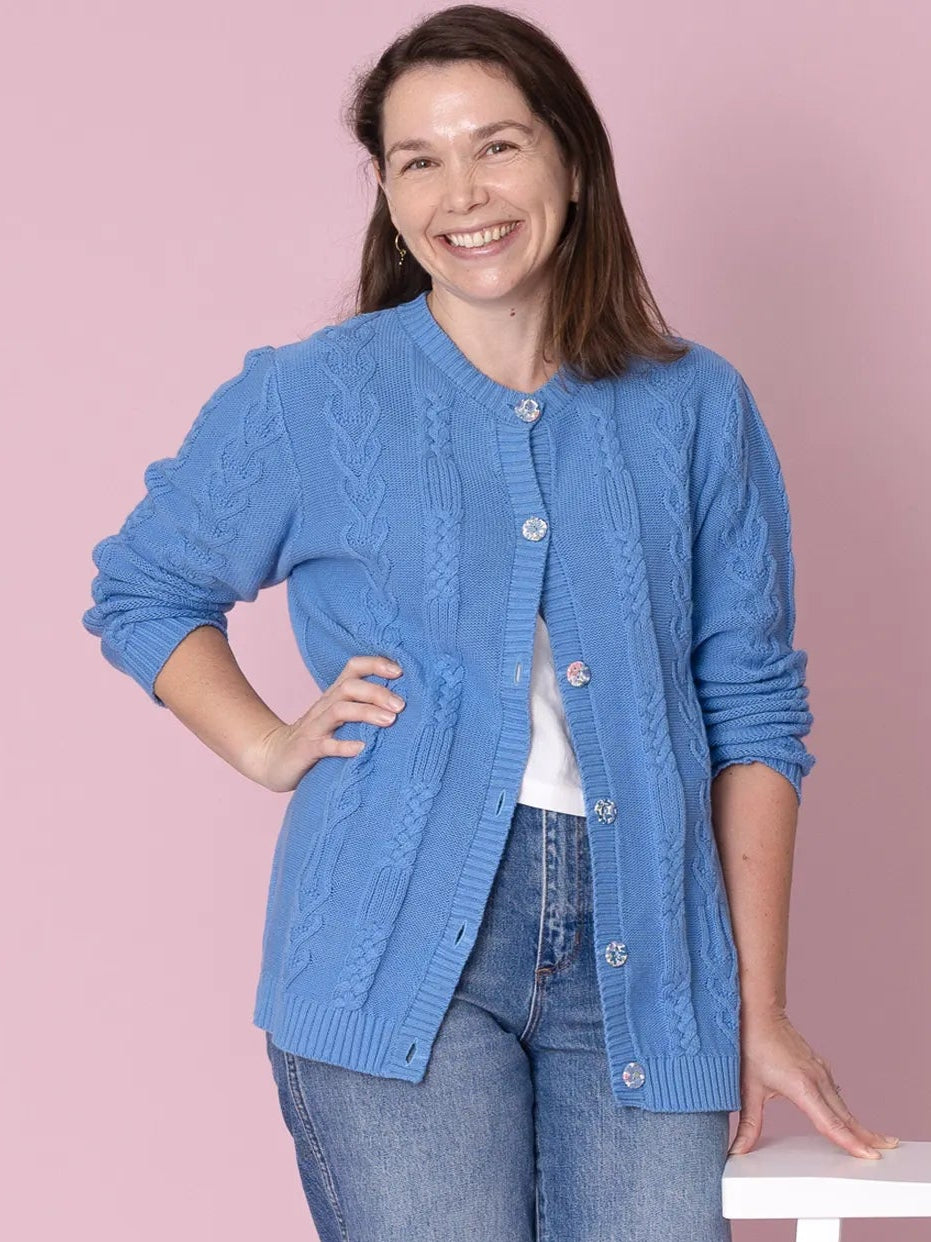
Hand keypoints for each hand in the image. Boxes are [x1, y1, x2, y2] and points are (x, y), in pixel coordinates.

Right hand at [245, 655, 404, 791]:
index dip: (376, 664)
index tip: (400, 671)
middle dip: (377, 692)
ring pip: (339, 711)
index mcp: (334, 695)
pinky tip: (362, 748)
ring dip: (366, 713)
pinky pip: (326, 745)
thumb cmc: (316, 737)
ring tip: (390, 721)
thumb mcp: (338, 718)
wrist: (273, 758)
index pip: (353, 667)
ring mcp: (314, 727)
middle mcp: (324, 706)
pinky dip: (344, 746)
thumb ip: (362, 707)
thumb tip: (402, 703)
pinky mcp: (307, 750)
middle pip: (349, 687)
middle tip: (401, 705)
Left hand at [728, 1009, 899, 1158]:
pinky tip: (849, 1118)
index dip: (850, 1142)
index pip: (829, 1123)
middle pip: (845, 1116)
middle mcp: (817, 1079)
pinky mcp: (819, 1067)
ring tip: (875, 1140)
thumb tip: (738, 1149)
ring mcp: (820, 1071)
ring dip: (858, 1123)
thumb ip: (748, 1123)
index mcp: (802, 1087)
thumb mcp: (748, 1089)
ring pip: (843, 1104)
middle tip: (885, 1151)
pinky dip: (846, 1110)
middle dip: (866, 1136)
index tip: (869, 1155)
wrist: (760, 1014)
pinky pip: (836, 1093)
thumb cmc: (753, 1046)